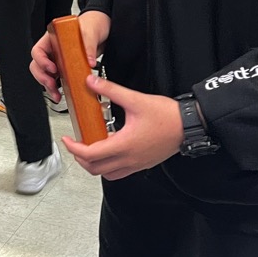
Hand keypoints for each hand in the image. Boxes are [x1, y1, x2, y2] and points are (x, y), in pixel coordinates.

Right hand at [30, 11, 109, 102]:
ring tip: (56, 94)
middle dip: (42, 77)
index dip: (41, 61)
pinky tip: (63, 92)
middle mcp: (53, 49)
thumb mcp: (90, 32)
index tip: (52, 68)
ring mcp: (59, 59)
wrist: (103, 30)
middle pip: (38, 65)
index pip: (38, 51)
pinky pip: (58, 79)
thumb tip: (89, 61)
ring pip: (46, 74)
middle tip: (51, 84)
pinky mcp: (67, 67)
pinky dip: (58, 87)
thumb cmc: (92, 24)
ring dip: (48, 85)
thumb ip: (89, 46)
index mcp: (52, 38)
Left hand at [61, 76, 182, 179]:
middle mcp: (129, 159)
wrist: (190, 126)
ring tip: (90, 149)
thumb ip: (112, 90)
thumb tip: (92, 82)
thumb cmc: (167, 116)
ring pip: (107, 174)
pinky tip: (110, 149)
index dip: (74, 148)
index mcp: (124, 145)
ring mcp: (136, 164)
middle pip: (95, 169)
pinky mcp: (143, 164)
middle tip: (76, 145)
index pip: (90, 154)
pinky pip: (120, 172)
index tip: (67, 140)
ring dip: (94, 165)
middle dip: (80, 158)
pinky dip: (108, 166)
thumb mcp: (136, 99)